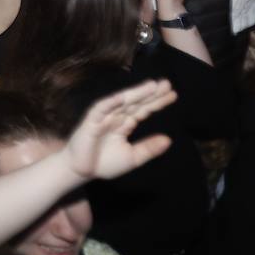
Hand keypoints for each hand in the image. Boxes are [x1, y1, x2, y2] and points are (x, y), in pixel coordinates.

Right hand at [60, 79, 176, 181]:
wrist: (81, 171)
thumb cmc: (104, 163)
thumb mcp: (133, 157)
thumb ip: (149, 148)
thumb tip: (169, 139)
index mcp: (125, 124)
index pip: (144, 109)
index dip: (157, 102)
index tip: (173, 94)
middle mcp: (116, 117)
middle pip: (136, 102)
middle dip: (150, 93)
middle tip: (167, 83)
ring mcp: (104, 117)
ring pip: (121, 102)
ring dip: (135, 93)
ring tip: (152, 86)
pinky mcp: (91, 121)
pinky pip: (101, 109)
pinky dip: (110, 103)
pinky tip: (123, 97)